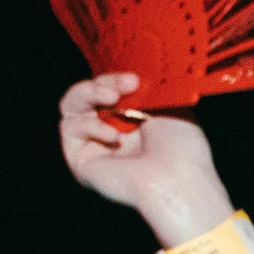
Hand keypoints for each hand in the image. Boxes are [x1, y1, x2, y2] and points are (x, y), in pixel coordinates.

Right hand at [58, 74, 235, 246]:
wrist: (177, 179)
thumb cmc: (183, 149)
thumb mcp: (171, 105)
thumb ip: (147, 88)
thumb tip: (130, 73)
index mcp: (136, 121)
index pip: (112, 89)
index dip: (117, 79)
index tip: (134, 79)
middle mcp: (114, 133)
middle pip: (90, 93)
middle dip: (104, 82)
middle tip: (125, 84)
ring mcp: (96, 146)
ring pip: (72, 105)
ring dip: (88, 93)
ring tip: (111, 97)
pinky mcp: (81, 160)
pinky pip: (70, 127)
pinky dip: (90, 125)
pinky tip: (113, 136)